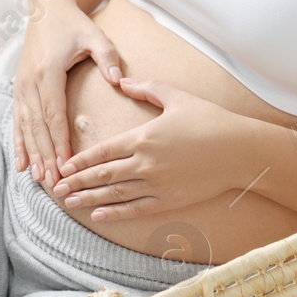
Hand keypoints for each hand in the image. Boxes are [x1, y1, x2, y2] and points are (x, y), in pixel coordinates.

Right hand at [12, 0, 122, 186]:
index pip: (53, 114)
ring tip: (40, 179)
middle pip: (37, 126)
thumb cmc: (74, 24)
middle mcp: (29, 82)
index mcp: (48, 72)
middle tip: (55, 182)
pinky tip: (22, 164)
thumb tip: (118, 81)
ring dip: (32, 154)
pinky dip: (19, 143)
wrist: (46, 9)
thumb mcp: (95, 36)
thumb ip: (108, 57)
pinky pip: (17, 120)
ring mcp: (20, 86)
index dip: (59, 141)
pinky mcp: (18, 88)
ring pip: (25, 127)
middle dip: (46, 156)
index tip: (65, 164)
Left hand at [51, 77, 248, 219]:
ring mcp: (157, 184)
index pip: (102, 151)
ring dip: (90, 199)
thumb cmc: (211, 120)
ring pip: (115, 194)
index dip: (81, 160)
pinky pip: (136, 209)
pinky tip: (99, 215)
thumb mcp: (177, 97)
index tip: (64, 166)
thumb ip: (146, 88)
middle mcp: (145, 163)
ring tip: (70, 203)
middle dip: (77, 182)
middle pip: (102, 175)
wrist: (240, 150)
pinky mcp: (170, 199)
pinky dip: (115, 213)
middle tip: (56, 188)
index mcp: (143, 137)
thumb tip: (121, 81)